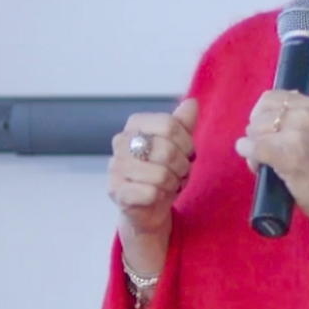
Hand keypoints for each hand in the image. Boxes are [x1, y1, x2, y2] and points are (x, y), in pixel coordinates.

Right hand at [110, 99, 198, 261]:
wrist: (149, 205)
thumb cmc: (163, 171)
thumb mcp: (178, 145)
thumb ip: (183, 124)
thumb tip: (192, 102)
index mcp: (135, 124)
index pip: (169, 125)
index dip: (187, 142)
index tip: (189, 153)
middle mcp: (121, 142)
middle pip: (167, 150)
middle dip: (182, 166)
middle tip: (181, 172)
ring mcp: (116, 167)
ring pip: (161, 175)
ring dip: (173, 183)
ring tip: (170, 184)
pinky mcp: (116, 192)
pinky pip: (151, 193)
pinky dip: (162, 196)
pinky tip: (158, 196)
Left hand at [235, 91, 308, 238]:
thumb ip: (295, 119)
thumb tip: (263, 115)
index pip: (270, 97)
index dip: (261, 116)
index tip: (266, 133)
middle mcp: (306, 114)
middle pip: (259, 116)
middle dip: (256, 134)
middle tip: (266, 153)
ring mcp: (298, 134)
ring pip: (253, 131)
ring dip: (252, 148)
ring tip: (266, 163)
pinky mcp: (288, 155)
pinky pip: (252, 147)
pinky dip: (248, 156)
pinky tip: (257, 165)